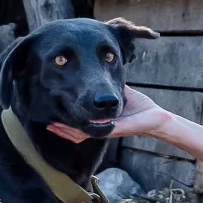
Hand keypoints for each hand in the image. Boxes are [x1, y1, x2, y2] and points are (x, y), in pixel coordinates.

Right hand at [47, 86, 170, 143]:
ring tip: (52, 125)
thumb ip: (108, 86)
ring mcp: (105, 130)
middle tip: (47, 122)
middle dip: (59, 128)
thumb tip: (101, 68)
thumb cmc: (140, 107)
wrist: (156, 117)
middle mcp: (100, 128)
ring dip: (65, 130)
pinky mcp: (112, 129)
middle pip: (74, 131)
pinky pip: (92, 131)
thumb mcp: (120, 93)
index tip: (53, 113)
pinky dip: (79, 130)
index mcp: (100, 121)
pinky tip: (70, 126)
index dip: (65, 119)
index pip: (78, 123)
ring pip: (79, 134)